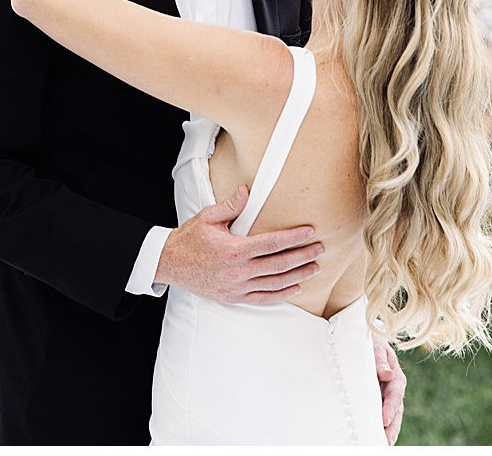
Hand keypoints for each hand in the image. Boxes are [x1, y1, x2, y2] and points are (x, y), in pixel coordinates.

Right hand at [162, 186, 324, 305]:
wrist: (172, 264)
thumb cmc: (190, 238)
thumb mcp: (208, 217)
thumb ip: (230, 206)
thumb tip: (247, 191)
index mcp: (235, 250)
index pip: (272, 243)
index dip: (293, 238)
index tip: (309, 232)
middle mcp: (239, 271)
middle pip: (279, 264)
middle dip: (303, 256)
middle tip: (320, 249)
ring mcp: (238, 287)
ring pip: (276, 283)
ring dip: (298, 275)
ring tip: (314, 268)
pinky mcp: (236, 297)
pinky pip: (264, 299)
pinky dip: (281, 295)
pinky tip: (295, 289)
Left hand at [373, 336, 405, 443]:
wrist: (367, 340)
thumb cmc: (370, 342)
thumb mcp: (375, 346)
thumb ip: (380, 360)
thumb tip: (387, 373)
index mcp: (395, 376)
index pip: (394, 395)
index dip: (390, 408)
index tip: (384, 420)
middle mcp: (394, 388)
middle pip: (396, 411)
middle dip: (392, 428)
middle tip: (385, 441)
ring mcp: (388, 395)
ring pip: (392, 417)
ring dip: (389, 431)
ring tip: (383, 444)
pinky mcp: (381, 399)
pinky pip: (383, 415)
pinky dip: (383, 428)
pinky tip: (378, 438)